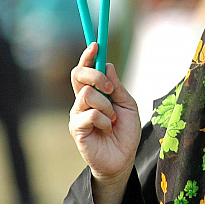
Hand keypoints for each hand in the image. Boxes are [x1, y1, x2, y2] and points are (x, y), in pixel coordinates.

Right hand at [69, 43, 140, 203]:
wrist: (123, 159)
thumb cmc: (125, 132)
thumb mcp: (128, 105)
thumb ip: (117, 87)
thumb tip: (107, 65)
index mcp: (94, 93)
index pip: (85, 70)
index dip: (88, 56)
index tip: (96, 45)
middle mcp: (82, 101)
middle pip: (78, 75)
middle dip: (96, 76)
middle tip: (111, 90)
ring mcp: (77, 114)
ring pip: (87, 94)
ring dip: (106, 105)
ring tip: (114, 120)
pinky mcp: (76, 129)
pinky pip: (90, 114)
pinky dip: (105, 120)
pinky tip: (108, 130)